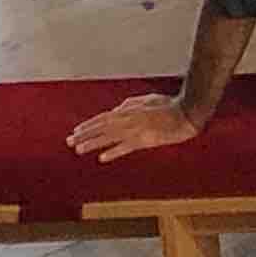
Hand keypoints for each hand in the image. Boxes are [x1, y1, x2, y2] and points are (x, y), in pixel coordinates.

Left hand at [70, 93, 203, 161]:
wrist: (185, 113)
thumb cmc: (169, 105)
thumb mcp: (147, 98)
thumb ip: (130, 103)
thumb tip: (116, 108)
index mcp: (128, 110)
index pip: (102, 118)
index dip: (88, 125)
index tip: (76, 131)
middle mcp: (128, 120)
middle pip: (101, 128)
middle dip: (84, 135)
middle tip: (69, 141)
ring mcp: (135, 130)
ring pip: (108, 137)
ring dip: (92, 143)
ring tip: (79, 149)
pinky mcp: (144, 140)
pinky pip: (125, 147)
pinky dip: (113, 152)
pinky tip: (102, 157)